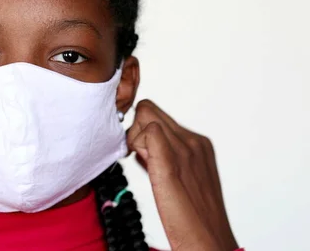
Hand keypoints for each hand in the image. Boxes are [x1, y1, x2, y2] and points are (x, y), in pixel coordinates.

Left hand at [127, 100, 237, 250]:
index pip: (156, 116)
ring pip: (145, 115)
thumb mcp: (183, 177)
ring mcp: (184, 150)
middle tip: (139, 158)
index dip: (141, 132)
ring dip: (135, 139)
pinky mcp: (172, 163)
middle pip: (148, 109)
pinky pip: (149, 132)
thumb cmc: (195, 217)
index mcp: (198, 143)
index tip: (143, 156)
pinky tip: (143, 166)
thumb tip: (143, 148)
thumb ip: (164, 157)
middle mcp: (193, 141)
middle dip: (135, 130)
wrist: (212, 242)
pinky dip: (137, 145)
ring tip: (145, 166)